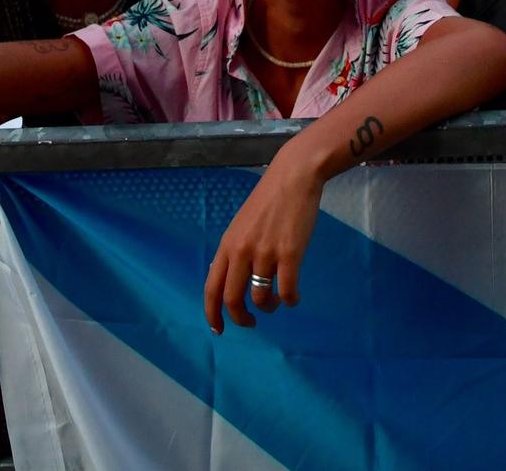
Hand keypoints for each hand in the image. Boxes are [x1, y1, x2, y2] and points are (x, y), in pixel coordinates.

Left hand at [203, 150, 323, 333]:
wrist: (293, 177)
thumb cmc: (269, 200)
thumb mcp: (241, 225)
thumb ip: (235, 251)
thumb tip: (232, 280)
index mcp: (227, 245)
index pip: (211, 288)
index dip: (212, 314)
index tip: (219, 329)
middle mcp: (242, 251)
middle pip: (232, 299)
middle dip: (241, 319)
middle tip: (251, 322)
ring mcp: (265, 253)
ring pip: (261, 298)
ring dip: (269, 307)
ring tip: (277, 302)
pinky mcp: (290, 253)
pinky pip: (287, 290)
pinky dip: (290, 300)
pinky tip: (294, 297)